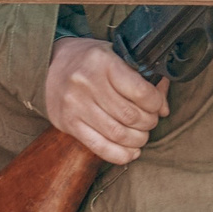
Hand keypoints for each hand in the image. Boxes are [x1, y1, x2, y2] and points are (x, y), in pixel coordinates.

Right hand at [43, 35, 167, 163]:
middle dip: (149, 123)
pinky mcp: (67, 123)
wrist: (49, 64)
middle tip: (149, 120)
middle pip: (131, 116)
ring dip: (138, 140)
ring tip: (140, 134)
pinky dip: (121, 154)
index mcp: (101, 61)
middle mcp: (85, 83)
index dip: (157, 103)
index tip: (158, 105)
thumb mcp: (115, 57)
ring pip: (119, 135)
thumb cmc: (89, 61)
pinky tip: (131, 150)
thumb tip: (163, 108)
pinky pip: (100, 147)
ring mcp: (74, 105)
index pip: (141, 93)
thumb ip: (141, 79)